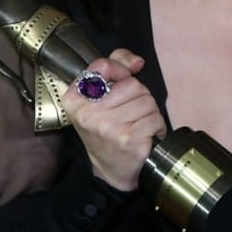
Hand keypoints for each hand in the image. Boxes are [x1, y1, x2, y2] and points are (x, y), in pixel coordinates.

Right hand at [62, 49, 167, 190]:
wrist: (112, 169)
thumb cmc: (108, 129)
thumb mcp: (102, 97)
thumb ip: (116, 68)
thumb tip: (136, 62)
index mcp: (75, 99)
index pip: (102, 65)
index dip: (120, 70)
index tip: (121, 81)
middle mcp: (88, 113)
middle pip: (133, 85)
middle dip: (138, 97)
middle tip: (128, 115)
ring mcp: (108, 126)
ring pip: (147, 101)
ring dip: (148, 113)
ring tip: (136, 125)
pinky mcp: (128, 138)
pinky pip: (155, 118)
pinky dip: (156, 126)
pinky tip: (144, 136)